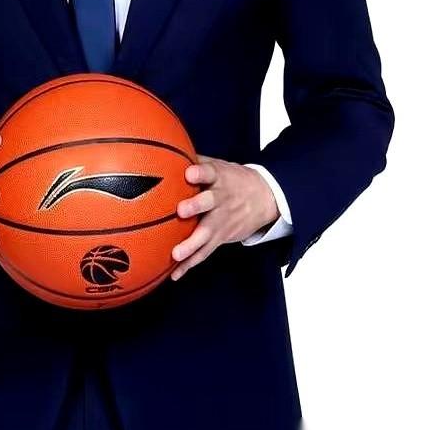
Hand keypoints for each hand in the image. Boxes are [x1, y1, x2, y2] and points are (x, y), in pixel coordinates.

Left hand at [170, 155, 279, 280]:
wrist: (264, 198)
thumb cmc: (231, 179)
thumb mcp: (219, 165)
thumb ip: (196, 161)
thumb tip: (166, 154)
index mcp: (219, 178)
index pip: (210, 172)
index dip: (201, 172)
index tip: (189, 173)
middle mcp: (221, 199)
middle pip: (209, 202)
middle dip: (196, 206)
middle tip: (181, 210)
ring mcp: (222, 221)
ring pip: (206, 233)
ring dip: (191, 245)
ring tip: (175, 254)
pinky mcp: (221, 237)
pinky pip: (205, 252)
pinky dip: (190, 264)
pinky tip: (174, 274)